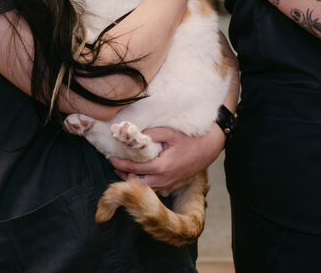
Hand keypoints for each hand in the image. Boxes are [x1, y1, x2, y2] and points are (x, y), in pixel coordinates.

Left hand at [108, 125, 223, 190]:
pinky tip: (138, 171)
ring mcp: (168, 183)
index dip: (120, 164)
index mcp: (161, 167)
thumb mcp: (170, 132)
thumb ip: (151, 133)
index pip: (134, 168)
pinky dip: (142, 180)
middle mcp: (163, 180)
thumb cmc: (191, 139)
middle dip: (123, 174)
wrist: (209, 148)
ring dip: (132, 178)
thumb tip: (134, 134)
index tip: (111, 158)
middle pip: (136, 182)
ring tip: (123, 168)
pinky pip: (152, 186)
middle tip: (114, 164)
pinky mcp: (171, 183)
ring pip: (144, 186)